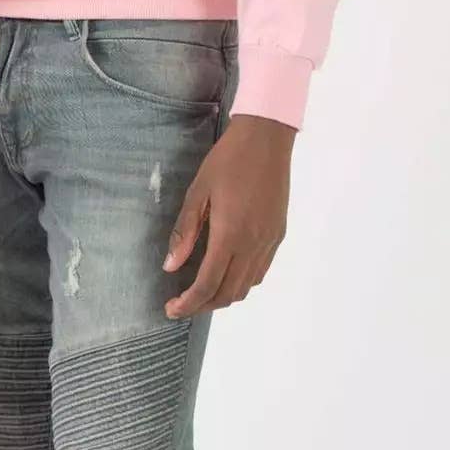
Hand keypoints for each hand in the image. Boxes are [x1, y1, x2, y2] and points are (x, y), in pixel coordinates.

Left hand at [163, 115, 292, 319]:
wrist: (267, 139)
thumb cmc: (227, 160)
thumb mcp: (198, 192)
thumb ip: (185, 232)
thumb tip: (171, 266)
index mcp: (230, 235)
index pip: (208, 284)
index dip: (189, 303)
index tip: (171, 309)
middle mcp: (253, 244)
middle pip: (229, 292)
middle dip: (203, 305)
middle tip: (181, 303)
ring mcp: (269, 241)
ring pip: (247, 286)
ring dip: (223, 295)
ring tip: (201, 291)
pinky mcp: (278, 235)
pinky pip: (260, 271)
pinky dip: (241, 282)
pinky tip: (226, 272)